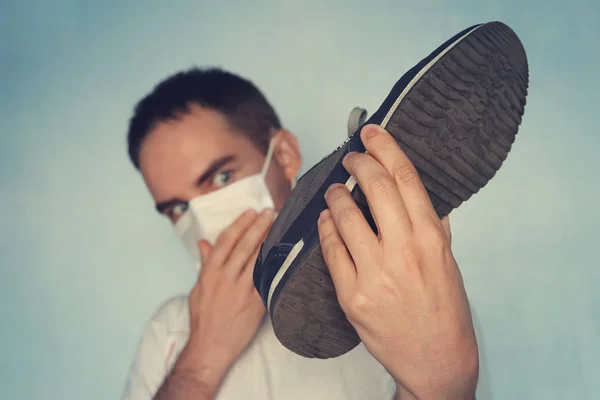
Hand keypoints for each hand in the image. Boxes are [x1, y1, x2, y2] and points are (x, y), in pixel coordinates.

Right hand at [169, 209, 274, 395]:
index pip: (226, 241)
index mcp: (209, 273)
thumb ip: (204, 264)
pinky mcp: (256, 304)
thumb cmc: (203, 319)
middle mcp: (225, 279)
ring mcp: (241, 291)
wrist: (210, 348)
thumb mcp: (198, 289)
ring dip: (268, 241)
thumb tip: (204, 243)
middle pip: (244, 246)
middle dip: (258, 226)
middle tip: (269, 212)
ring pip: (257, 259)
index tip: (250, 212)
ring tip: (278, 226)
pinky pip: (266, 279)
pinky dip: (274, 265)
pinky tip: (282, 254)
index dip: (239, 224)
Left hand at [318, 125, 477, 399]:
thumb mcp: (447, 263)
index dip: (385, 148)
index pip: (405, 179)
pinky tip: (325, 221)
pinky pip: (331, 250)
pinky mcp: (352, 295)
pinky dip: (325, 228)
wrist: (435, 359)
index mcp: (431, 239)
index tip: (371, 133)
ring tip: (335, 191)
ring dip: (335, 196)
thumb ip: (431, 226)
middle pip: (375, 188)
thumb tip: (415, 194)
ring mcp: (375, 274)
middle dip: (357, 164)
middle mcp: (404, 251)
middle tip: (349, 158)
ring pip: (345, 216)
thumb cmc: (444, 309)